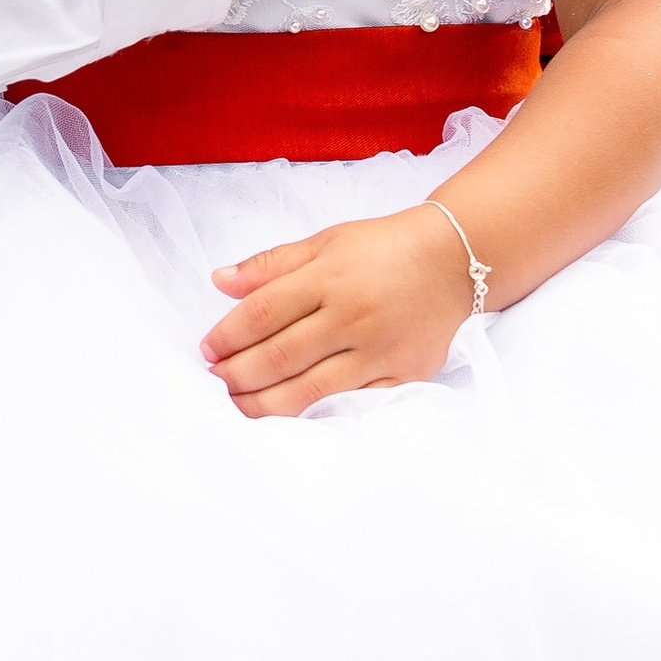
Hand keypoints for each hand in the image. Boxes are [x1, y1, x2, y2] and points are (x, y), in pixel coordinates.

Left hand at [201, 206, 472, 416]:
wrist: (454, 261)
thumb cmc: (382, 249)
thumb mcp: (325, 242)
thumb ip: (272, 265)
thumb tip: (219, 280)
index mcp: (329, 277)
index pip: (262, 313)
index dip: (227, 335)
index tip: (206, 349)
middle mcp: (351, 316)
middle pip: (279, 356)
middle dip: (238, 374)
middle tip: (215, 381)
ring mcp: (378, 352)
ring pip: (309, 389)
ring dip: (265, 403)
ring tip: (239, 403)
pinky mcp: (402, 376)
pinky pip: (351, 405)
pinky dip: (317, 415)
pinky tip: (289, 417)